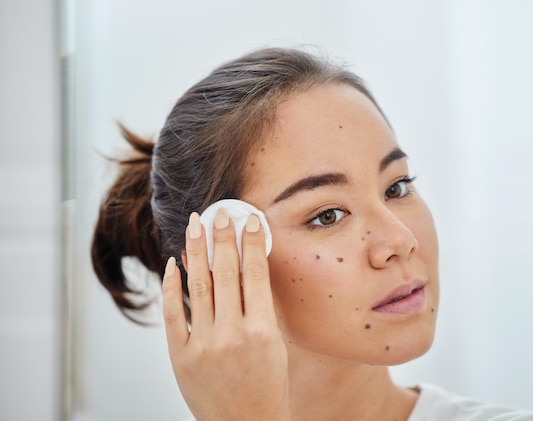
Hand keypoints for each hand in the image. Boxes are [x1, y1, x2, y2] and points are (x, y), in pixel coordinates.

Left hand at [162, 210, 289, 420]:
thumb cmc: (267, 385)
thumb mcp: (276, 344)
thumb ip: (261, 308)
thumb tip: (245, 268)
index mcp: (263, 331)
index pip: (255, 274)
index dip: (252, 243)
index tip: (249, 221)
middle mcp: (233, 335)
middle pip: (226, 273)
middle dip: (222, 238)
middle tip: (220, 214)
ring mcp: (204, 346)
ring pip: (199, 286)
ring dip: (196, 251)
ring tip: (195, 226)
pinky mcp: (181, 357)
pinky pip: (173, 314)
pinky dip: (172, 286)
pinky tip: (174, 264)